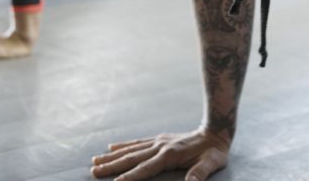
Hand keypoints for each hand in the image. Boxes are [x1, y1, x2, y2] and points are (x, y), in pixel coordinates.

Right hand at [91, 129, 229, 180]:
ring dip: (112, 156)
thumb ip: (199, 174)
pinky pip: (137, 143)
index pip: (146, 168)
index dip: (131, 177)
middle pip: (132, 158)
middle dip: (112, 166)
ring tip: (95, 161)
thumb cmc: (213, 152)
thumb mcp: (210, 164)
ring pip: (131, 150)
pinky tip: (112, 147)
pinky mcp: (159, 139)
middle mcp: (160, 146)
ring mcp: (158, 141)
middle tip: (94, 171)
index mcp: (169, 155)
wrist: (215, 132)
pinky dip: (123, 146)